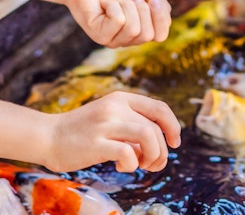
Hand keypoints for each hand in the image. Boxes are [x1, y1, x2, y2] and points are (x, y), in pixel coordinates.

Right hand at [43, 92, 180, 171]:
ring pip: (148, 135)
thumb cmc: (83, 132)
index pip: (160, 107)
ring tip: (142, 164)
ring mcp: (106, 123)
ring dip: (153, 155)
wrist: (49, 136)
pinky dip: (133, 164)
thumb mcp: (111, 119)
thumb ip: (133, 125)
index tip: (175, 143)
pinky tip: (123, 166)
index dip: (173, 126)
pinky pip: (128, 153)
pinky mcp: (96, 142)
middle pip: (156, 127)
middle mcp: (116, 107)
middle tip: (154, 164)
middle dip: (163, 150)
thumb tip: (159, 146)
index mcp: (122, 98)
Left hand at [59, 0, 170, 46]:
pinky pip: (118, 22)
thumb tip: (165, 28)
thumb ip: (162, 8)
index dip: (159, 16)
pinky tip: (103, 4)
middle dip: (141, 8)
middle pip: (148, 34)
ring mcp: (113, 40)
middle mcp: (128, 39)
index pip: (160, 36)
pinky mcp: (99, 36)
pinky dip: (113, 5)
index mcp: (142, 30)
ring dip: (127, 6)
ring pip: (134, 29)